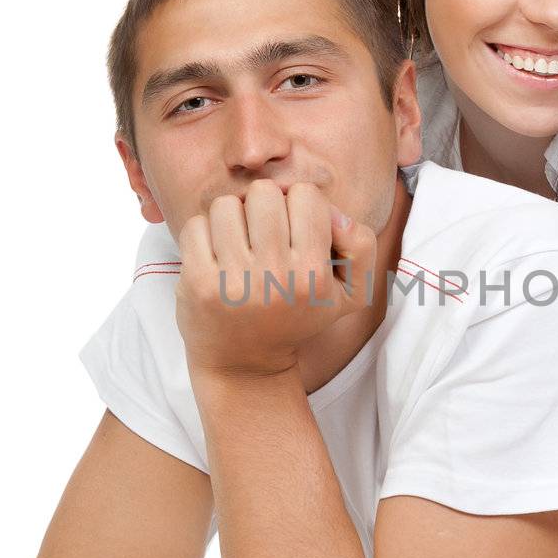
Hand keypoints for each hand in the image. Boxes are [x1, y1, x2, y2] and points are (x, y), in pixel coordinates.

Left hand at [176, 180, 376, 380]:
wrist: (245, 364)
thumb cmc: (297, 318)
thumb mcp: (350, 294)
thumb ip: (360, 246)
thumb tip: (334, 214)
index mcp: (313, 274)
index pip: (306, 196)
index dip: (299, 205)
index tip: (293, 228)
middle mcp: (274, 276)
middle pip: (265, 193)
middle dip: (264, 207)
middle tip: (263, 234)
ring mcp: (232, 280)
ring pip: (228, 205)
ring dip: (232, 219)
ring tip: (238, 244)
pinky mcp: (198, 283)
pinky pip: (196, 225)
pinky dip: (204, 234)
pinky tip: (215, 256)